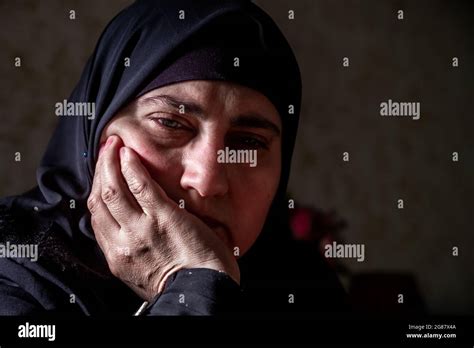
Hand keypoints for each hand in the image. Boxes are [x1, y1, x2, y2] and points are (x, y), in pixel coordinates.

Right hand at [87, 135, 239, 300]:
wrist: (203, 292)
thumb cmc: (182, 284)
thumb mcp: (145, 275)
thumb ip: (134, 252)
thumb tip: (132, 230)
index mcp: (117, 257)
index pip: (97, 216)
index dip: (96, 190)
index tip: (101, 175)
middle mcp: (122, 242)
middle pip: (100, 198)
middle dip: (100, 170)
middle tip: (105, 151)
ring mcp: (141, 229)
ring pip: (114, 189)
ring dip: (110, 163)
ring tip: (113, 145)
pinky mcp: (163, 217)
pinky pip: (140, 186)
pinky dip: (131, 167)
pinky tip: (129, 153)